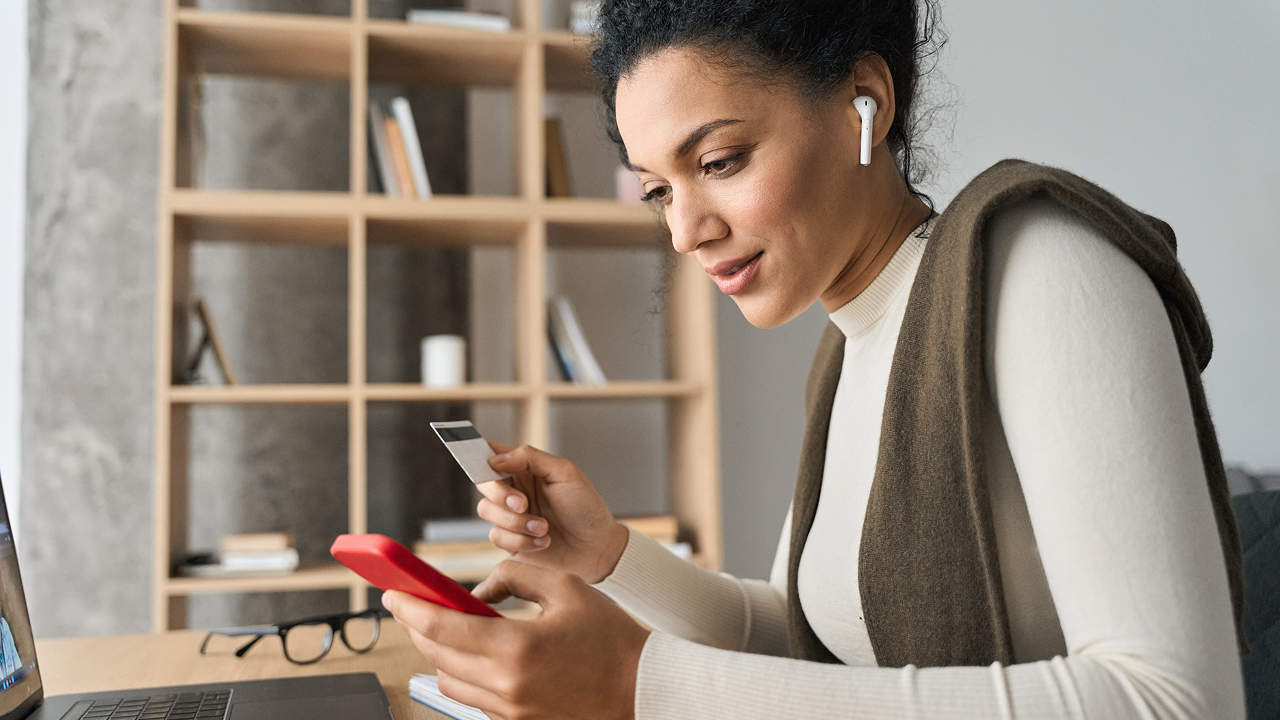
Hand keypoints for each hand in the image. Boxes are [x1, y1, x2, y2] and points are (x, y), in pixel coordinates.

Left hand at [384, 561, 649, 719]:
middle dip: (418, 627)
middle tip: (411, 604)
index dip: (410, 608)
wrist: (640, 688)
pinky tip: (476, 652)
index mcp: (518, 648)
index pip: (441, 628)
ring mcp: (511, 710)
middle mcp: (508, 685)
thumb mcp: (567, 587)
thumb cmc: (610, 638)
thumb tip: (479, 586)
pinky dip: (465, 674)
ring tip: (446, 627)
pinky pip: (473, 698)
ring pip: (449, 681)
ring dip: (440, 653)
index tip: (393, 592)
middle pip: (437, 656)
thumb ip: (516, 576)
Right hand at [476, 443, 629, 583]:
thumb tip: (497, 459)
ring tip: (543, 527)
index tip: (485, 462)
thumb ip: (530, 458)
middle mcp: (514, 490)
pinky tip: (543, 541)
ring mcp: (511, 515)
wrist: (596, 548)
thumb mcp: (565, 473)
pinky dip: (521, 540)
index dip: (478, 453)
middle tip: (523, 504)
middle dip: (501, 495)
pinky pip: (497, 536)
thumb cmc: (586, 508)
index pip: (493, 454)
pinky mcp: (510, 540)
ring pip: (486, 511)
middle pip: (483, 483)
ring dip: (516, 522)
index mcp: (525, 469)